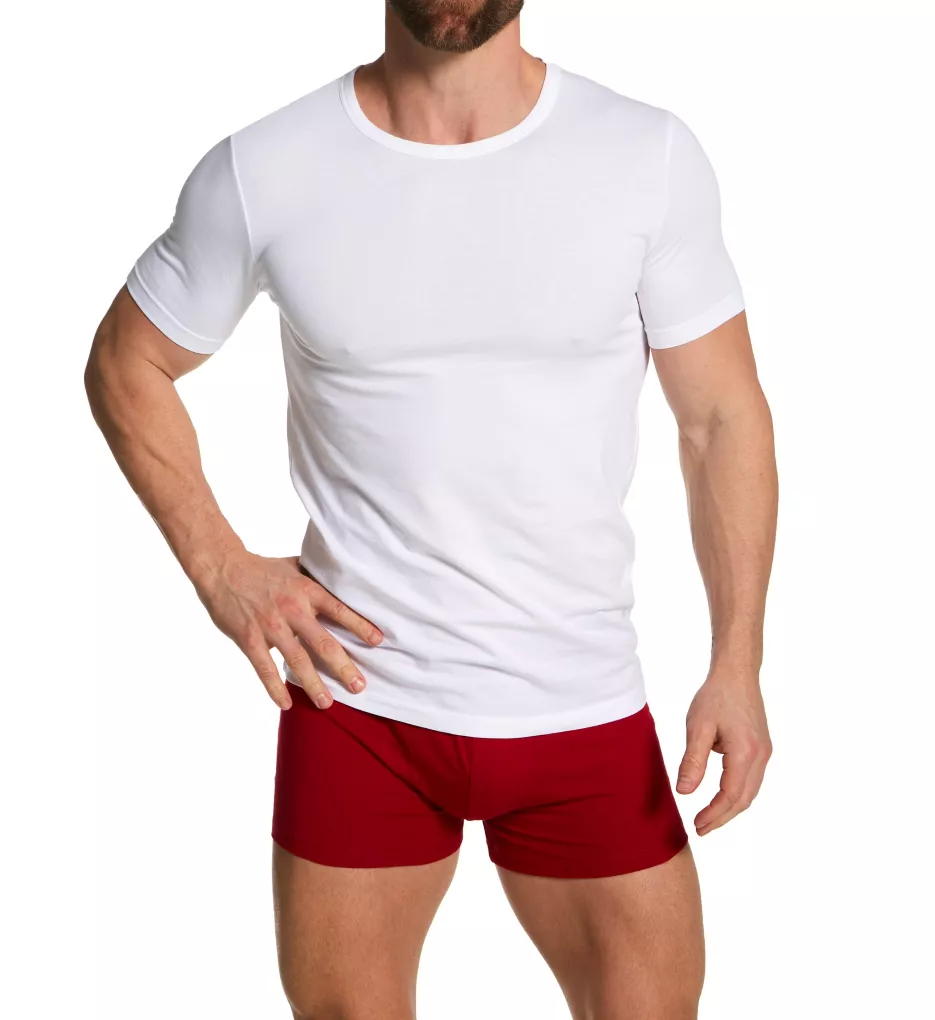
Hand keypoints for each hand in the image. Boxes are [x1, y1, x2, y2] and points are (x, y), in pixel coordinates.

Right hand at [194, 551, 382, 710]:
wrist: (223, 568)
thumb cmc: (263, 569)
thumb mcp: (295, 566)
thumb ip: (317, 578)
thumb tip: (345, 580)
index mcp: (306, 590)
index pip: (339, 610)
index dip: (360, 626)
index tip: (378, 642)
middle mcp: (292, 608)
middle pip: (323, 642)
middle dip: (343, 666)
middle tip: (359, 686)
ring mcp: (270, 625)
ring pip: (297, 660)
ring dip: (314, 684)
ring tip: (328, 704)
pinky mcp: (249, 638)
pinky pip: (264, 668)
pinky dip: (275, 689)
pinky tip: (287, 704)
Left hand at [676, 672, 771, 835]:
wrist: (737, 674)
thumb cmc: (715, 696)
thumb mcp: (697, 727)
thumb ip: (693, 761)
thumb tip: (685, 792)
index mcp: (745, 753)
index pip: (730, 795)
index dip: (714, 814)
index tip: (697, 825)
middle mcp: (760, 756)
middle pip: (744, 799)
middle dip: (723, 817)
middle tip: (702, 829)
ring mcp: (765, 752)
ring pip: (750, 791)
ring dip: (731, 807)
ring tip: (710, 818)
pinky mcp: (762, 747)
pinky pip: (752, 779)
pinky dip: (738, 793)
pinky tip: (722, 796)